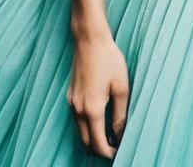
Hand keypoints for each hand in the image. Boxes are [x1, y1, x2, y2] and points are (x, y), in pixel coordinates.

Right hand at [68, 30, 128, 159]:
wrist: (89, 39)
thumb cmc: (108, 60)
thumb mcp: (121, 88)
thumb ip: (120, 115)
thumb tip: (120, 135)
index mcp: (92, 109)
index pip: (98, 144)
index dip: (109, 153)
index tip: (120, 152)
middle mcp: (78, 109)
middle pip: (86, 142)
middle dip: (99, 150)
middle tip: (115, 147)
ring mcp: (72, 102)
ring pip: (80, 132)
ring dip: (93, 139)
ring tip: (110, 135)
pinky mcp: (71, 95)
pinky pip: (77, 120)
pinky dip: (87, 127)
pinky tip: (100, 121)